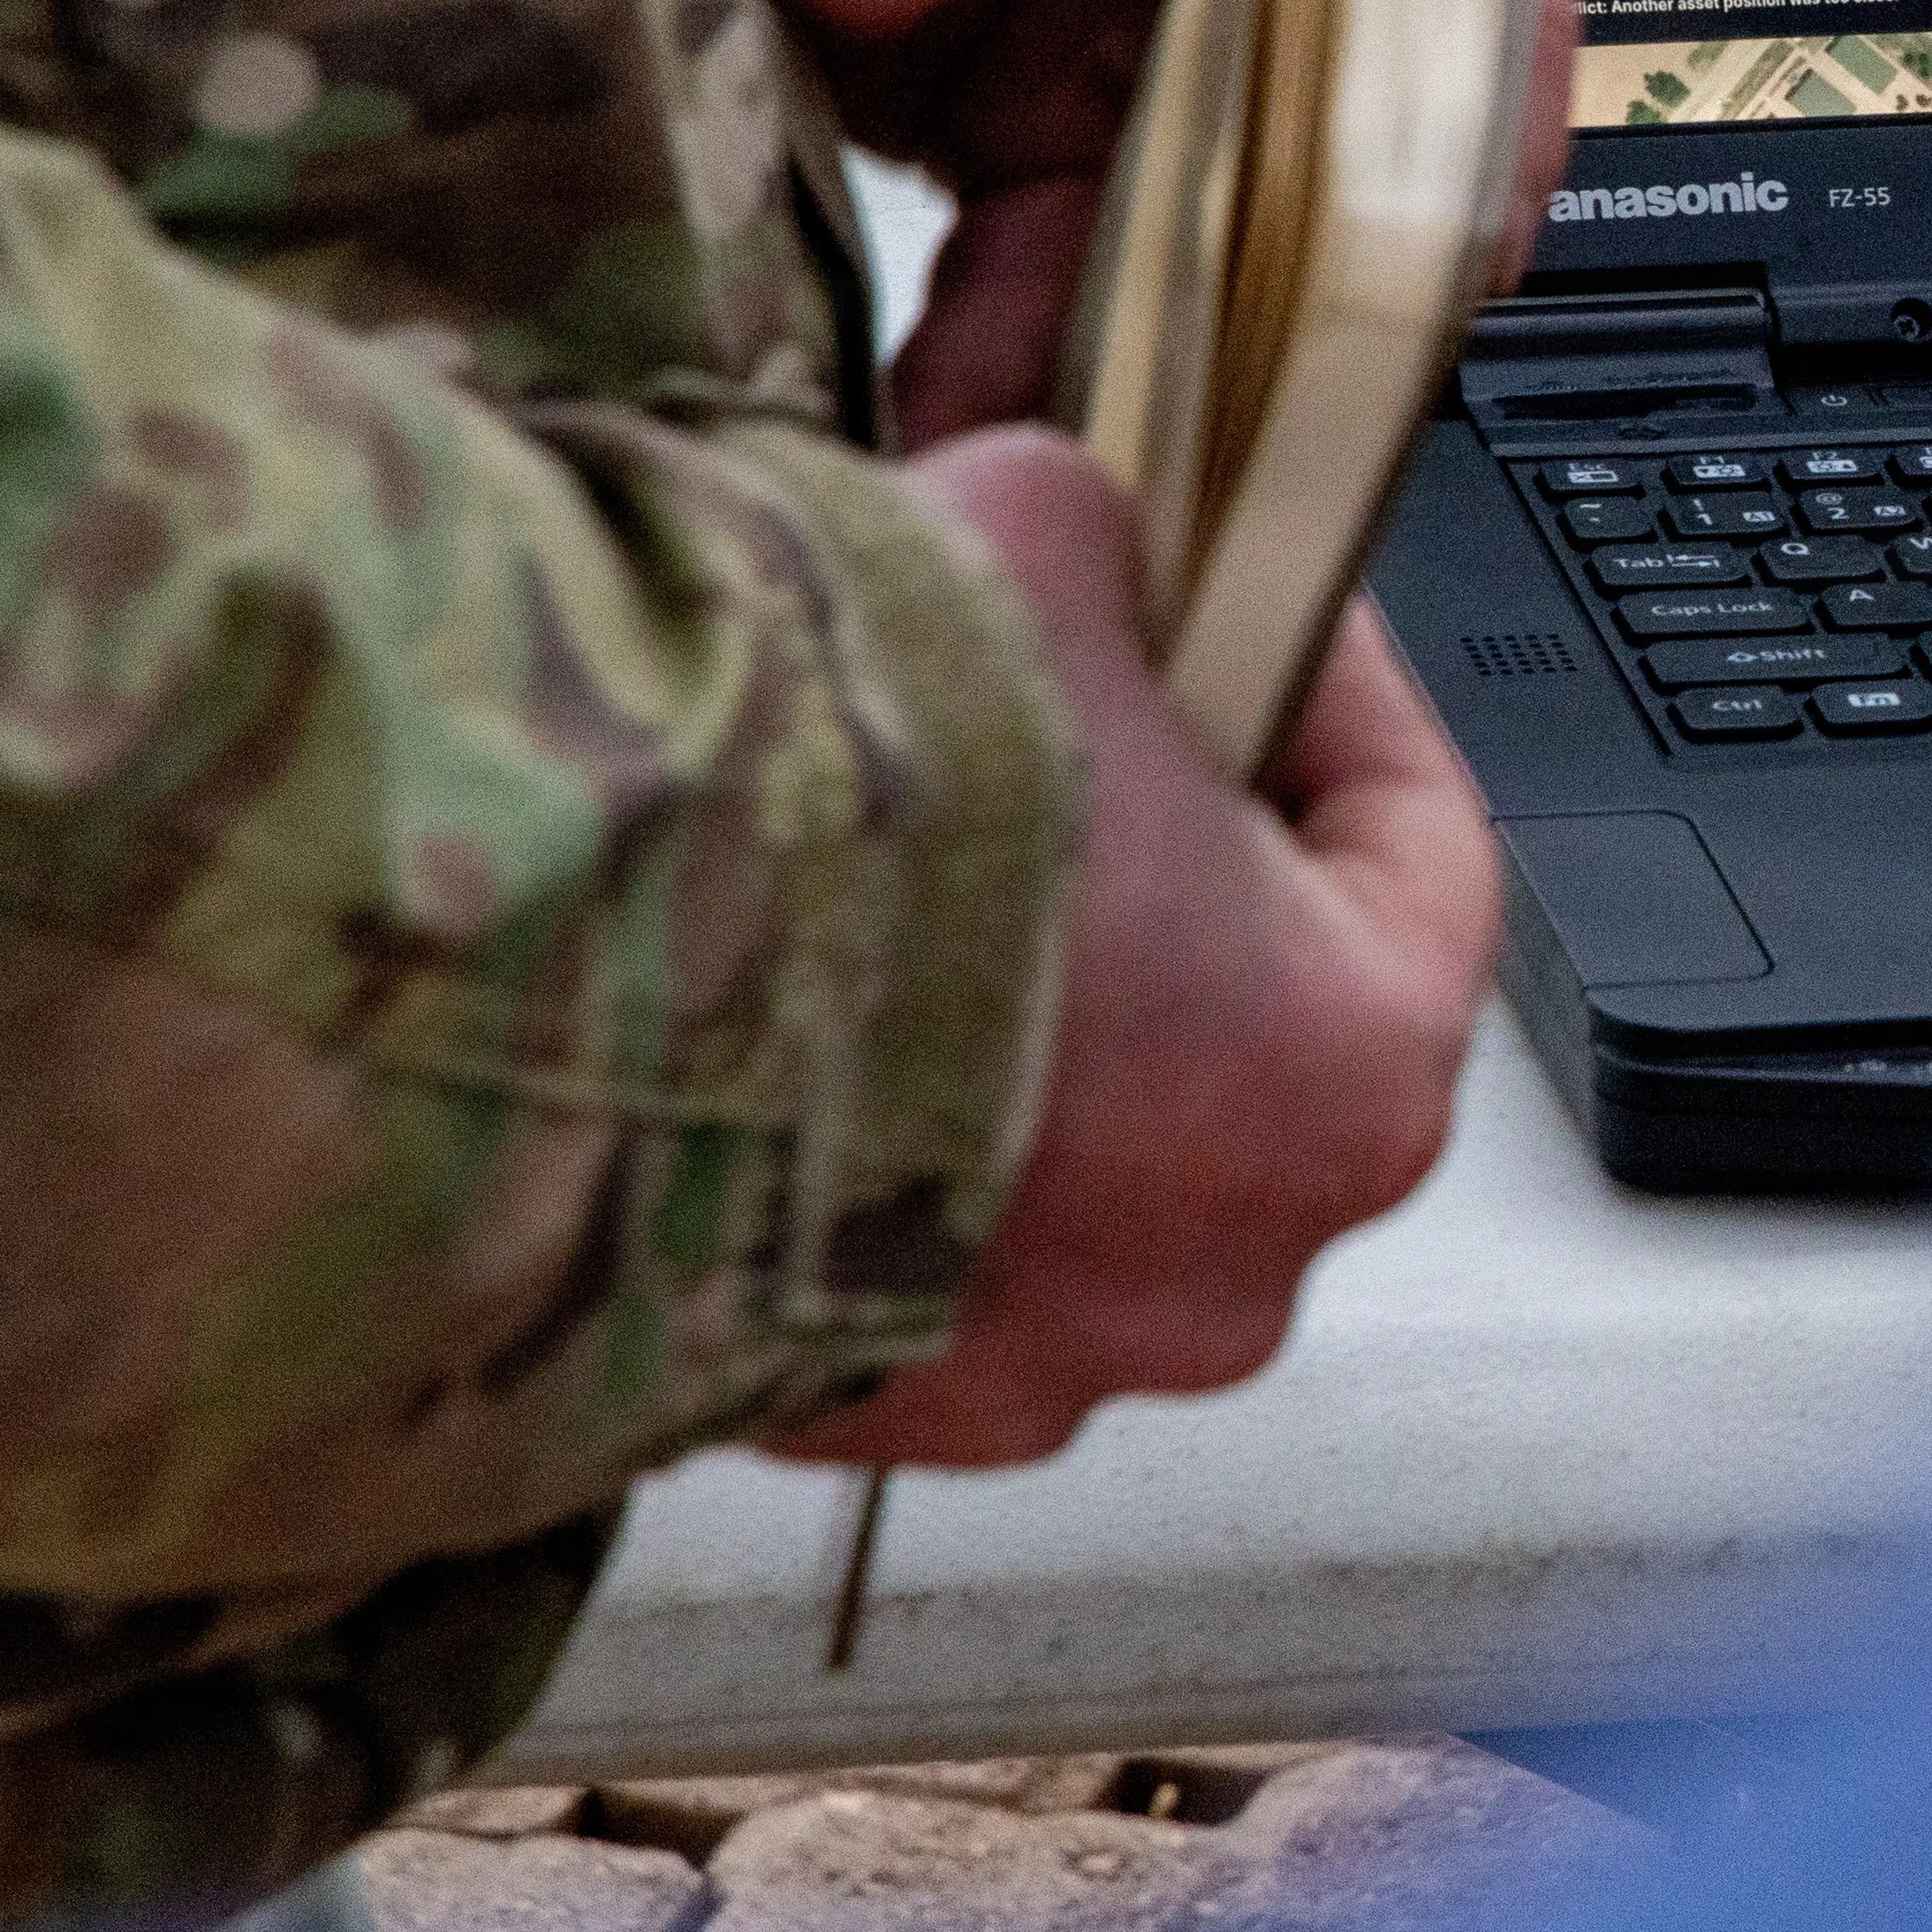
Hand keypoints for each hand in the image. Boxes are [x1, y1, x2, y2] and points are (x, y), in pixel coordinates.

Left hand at [670, 0, 1586, 438]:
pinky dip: (1026, 358)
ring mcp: (1161, 8)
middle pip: (1364, 105)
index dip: (1482, 73)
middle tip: (1217, 419)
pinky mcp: (1049, 109)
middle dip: (1293, 280)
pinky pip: (1080, 264)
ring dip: (1151, 354)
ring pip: (1228, 221)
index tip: (1430, 228)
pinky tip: (957, 429)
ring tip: (1050, 465)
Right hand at [768, 427, 1500, 1468]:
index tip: (1243, 602)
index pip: (1413, 842)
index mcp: (1349, 1079)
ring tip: (882, 838)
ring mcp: (1014, 1368)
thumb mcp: (1030, 535)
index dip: (1318, 682)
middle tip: (1049, 712)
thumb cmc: (828, 796)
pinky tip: (764, 980)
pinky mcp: (821, 1403)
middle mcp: (1212, 1273)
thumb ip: (1109, 545)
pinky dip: (840, 1115)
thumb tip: (1084, 527)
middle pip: (1234, 1007)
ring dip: (985, 990)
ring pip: (1054, 1135)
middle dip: (1144, 844)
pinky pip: (876, 1232)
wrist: (518, 960)